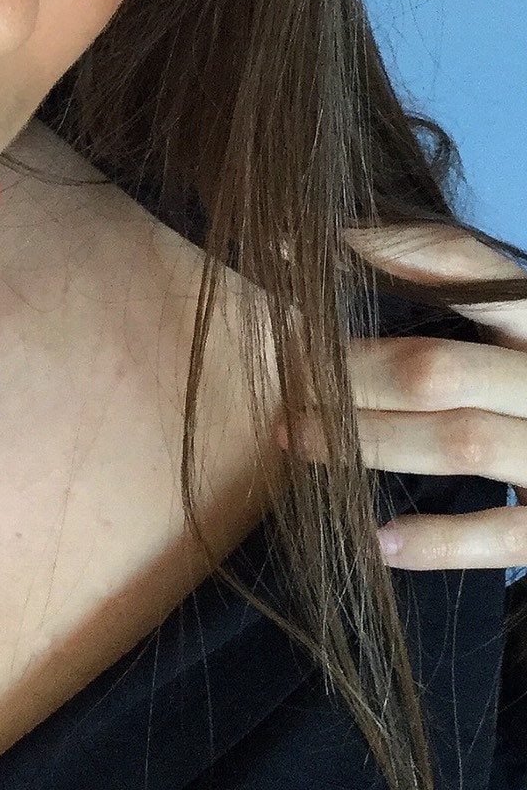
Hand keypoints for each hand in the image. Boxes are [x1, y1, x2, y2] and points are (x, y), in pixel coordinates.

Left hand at [275, 221, 526, 571]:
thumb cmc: (524, 389)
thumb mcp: (507, 335)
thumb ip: (455, 298)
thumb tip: (333, 249)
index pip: (465, 264)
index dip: (382, 250)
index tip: (294, 249)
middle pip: (437, 369)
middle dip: (349, 375)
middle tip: (285, 375)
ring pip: (458, 440)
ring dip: (368, 441)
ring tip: (292, 437)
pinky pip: (500, 532)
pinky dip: (438, 539)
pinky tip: (379, 540)